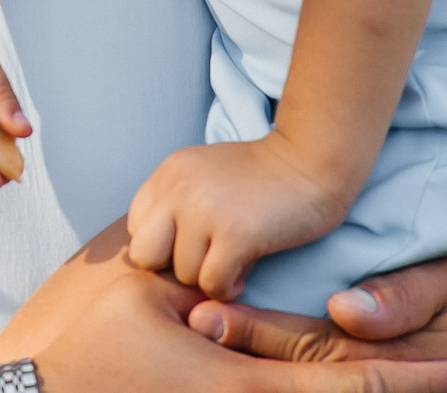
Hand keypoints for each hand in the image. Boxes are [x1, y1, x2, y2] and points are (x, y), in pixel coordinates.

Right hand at [0, 221, 446, 392]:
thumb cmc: (82, 345)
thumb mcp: (144, 295)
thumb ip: (208, 286)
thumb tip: (245, 279)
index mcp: (245, 387)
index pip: (352, 387)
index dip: (415, 384)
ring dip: (362, 390)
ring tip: (423, 381)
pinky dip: (318, 392)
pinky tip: (339, 378)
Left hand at [127, 134, 350, 300]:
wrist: (312, 160)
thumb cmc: (261, 175)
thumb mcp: (204, 174)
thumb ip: (175, 203)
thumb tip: (158, 256)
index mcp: (168, 173)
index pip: (135, 227)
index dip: (162, 245)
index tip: (191, 247)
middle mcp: (178, 189)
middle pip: (144, 255)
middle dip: (171, 267)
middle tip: (203, 262)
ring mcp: (204, 211)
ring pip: (182, 274)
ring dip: (207, 276)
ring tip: (233, 261)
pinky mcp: (235, 234)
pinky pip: (212, 284)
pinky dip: (228, 287)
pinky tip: (245, 271)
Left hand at [187, 258, 446, 392]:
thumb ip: (401, 300)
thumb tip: (345, 310)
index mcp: (385, 353)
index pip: (305, 344)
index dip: (253, 330)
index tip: (203, 314)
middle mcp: (374, 373)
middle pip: (288, 366)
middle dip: (234, 345)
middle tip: (178, 323)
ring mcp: (374, 385)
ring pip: (299, 379)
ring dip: (247, 360)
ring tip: (189, 334)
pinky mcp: (373, 383)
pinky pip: (319, 381)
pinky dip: (279, 370)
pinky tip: (231, 356)